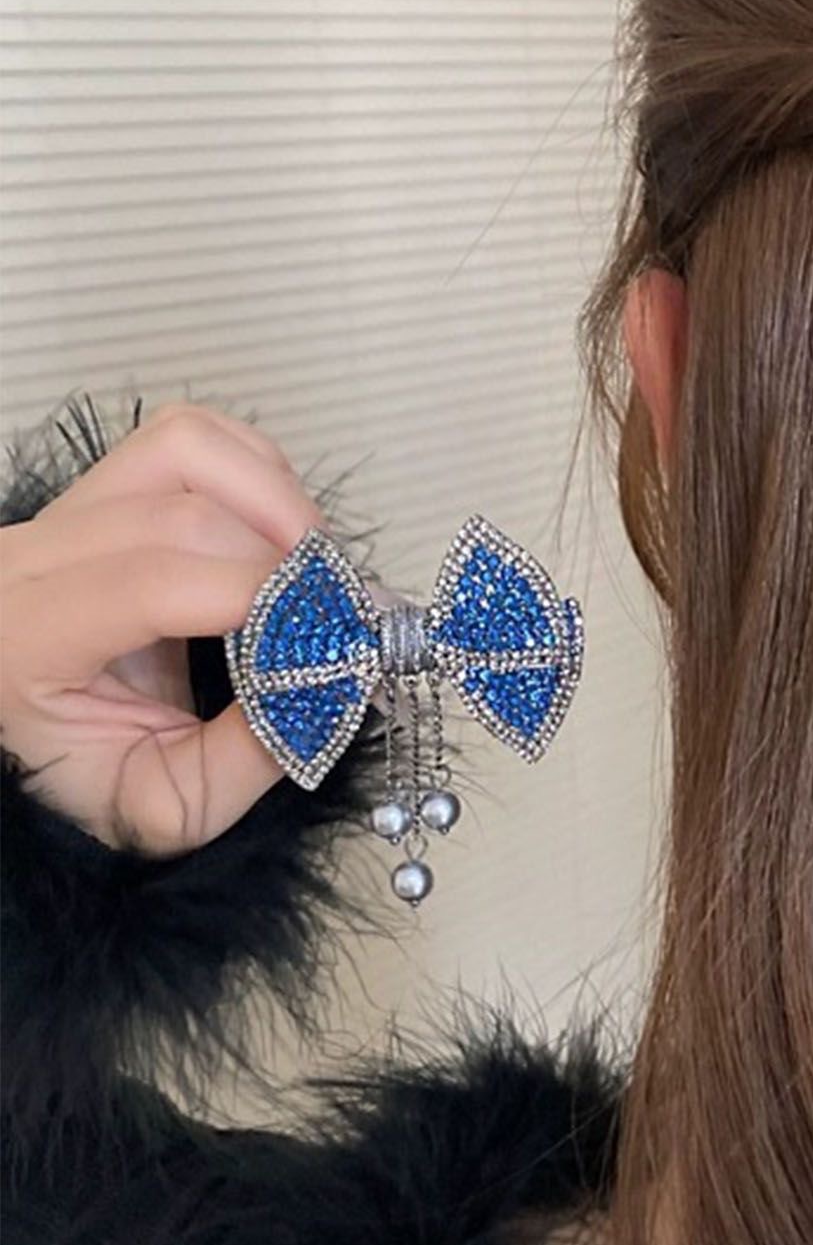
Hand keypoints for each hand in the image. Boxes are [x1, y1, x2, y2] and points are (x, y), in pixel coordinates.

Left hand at [0, 404, 326, 853]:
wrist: (43, 760)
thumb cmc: (91, 786)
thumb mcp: (170, 807)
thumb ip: (256, 752)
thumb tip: (343, 675)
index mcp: (22, 640)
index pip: (153, 579)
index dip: (263, 594)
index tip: (341, 631)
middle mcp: (26, 559)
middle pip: (182, 511)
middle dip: (286, 555)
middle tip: (348, 612)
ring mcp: (61, 513)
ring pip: (185, 447)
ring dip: (273, 498)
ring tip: (311, 568)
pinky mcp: (101, 490)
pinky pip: (192, 438)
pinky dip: (258, 472)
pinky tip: (278, 539)